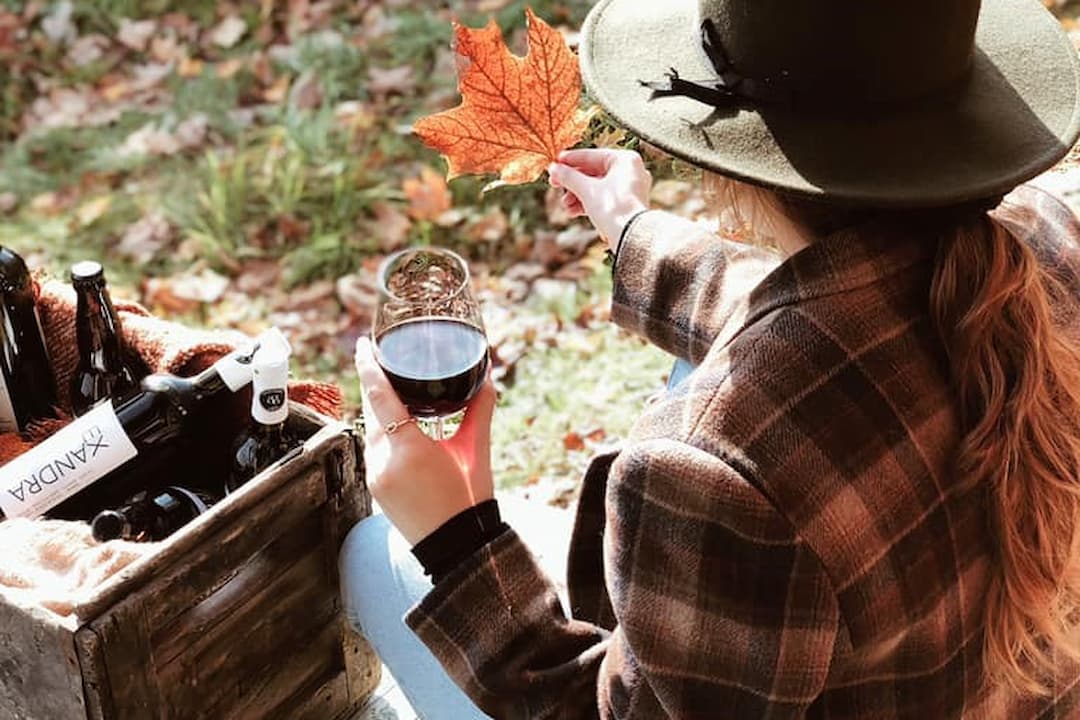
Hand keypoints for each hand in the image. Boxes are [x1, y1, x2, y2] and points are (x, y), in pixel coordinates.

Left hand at [354, 338, 496, 544]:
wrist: (456, 547)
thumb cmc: (469, 501)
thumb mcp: (476, 451)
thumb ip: (479, 411)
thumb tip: (486, 377)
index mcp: (409, 449)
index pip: (379, 396)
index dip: (368, 366)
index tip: (362, 344)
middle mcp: (384, 461)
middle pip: (371, 409)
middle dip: (373, 383)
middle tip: (378, 358)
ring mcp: (375, 475)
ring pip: (370, 429)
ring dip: (378, 408)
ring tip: (390, 388)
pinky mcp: (374, 486)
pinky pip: (373, 447)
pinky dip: (381, 430)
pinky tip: (394, 423)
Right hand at [548, 149, 651, 246]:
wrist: (630, 237)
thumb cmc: (614, 208)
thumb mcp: (586, 189)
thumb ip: (568, 177)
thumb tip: (553, 169)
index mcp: (625, 160)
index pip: (592, 155)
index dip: (570, 160)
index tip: (554, 162)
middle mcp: (630, 171)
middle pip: (593, 172)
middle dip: (572, 182)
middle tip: (554, 183)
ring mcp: (629, 189)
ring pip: (597, 187)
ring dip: (577, 195)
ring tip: (565, 204)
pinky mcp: (626, 205)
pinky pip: (603, 199)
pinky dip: (587, 203)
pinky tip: (573, 212)